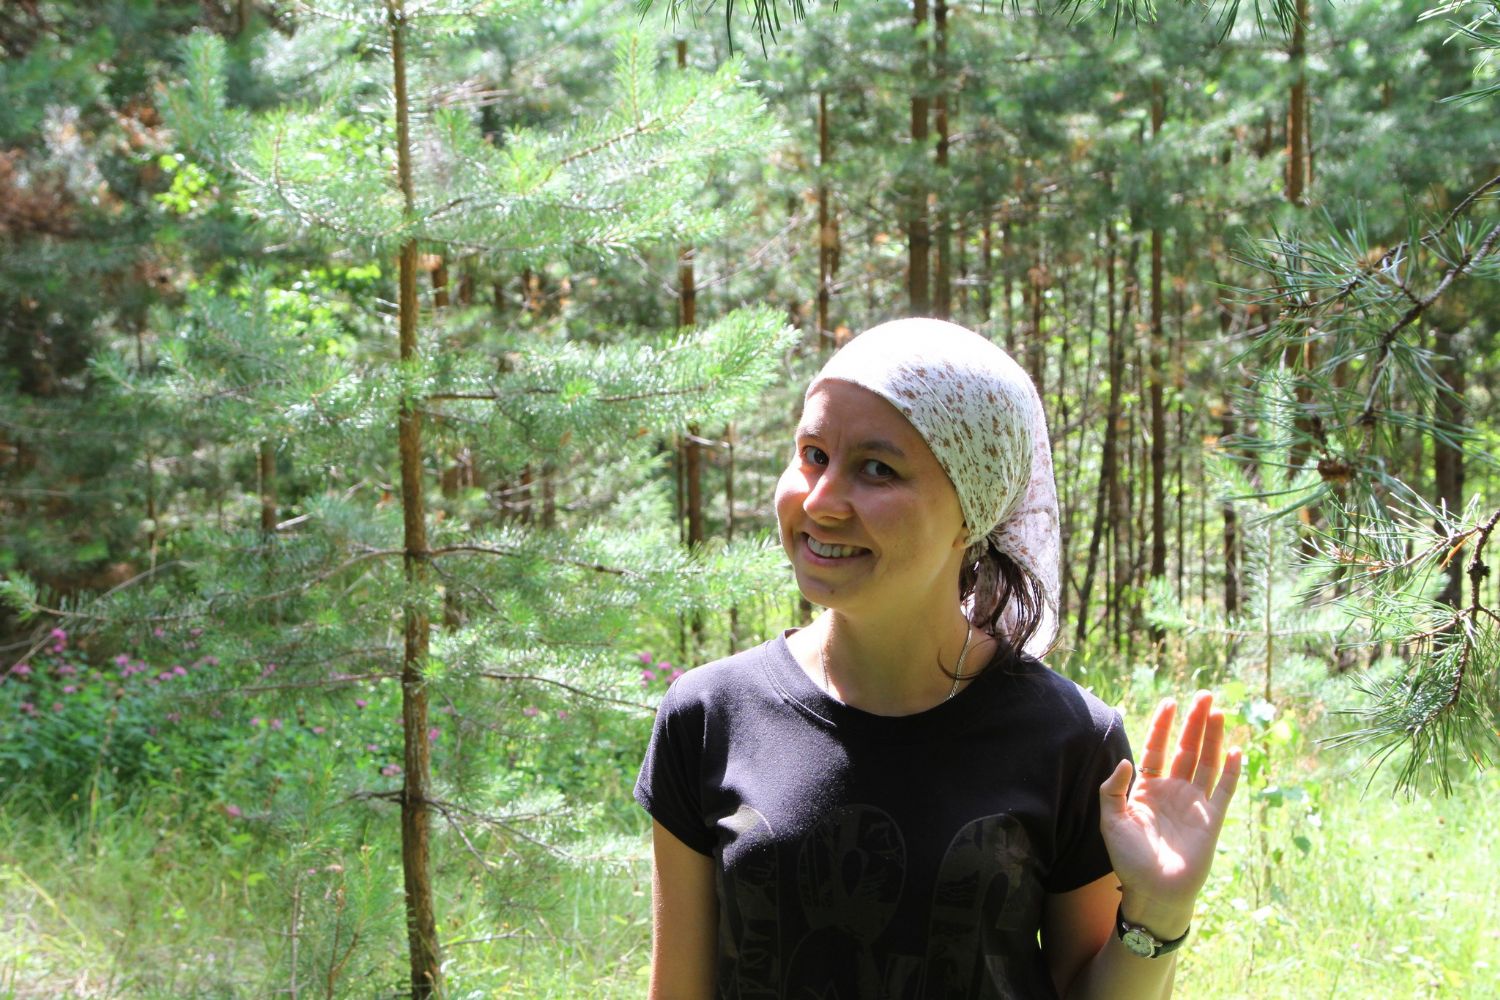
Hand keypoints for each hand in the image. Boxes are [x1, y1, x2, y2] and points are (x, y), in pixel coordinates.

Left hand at [1098, 691, 1241, 938]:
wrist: (1154, 892)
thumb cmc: (1129, 859)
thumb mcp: (1111, 821)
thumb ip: (1113, 790)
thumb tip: (1126, 760)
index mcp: (1148, 789)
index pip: (1157, 749)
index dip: (1163, 726)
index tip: (1169, 702)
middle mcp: (1173, 791)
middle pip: (1186, 749)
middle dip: (1194, 723)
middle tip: (1204, 696)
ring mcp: (1194, 803)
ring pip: (1206, 762)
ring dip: (1213, 737)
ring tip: (1218, 711)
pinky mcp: (1212, 819)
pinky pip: (1224, 789)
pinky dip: (1231, 770)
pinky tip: (1236, 749)